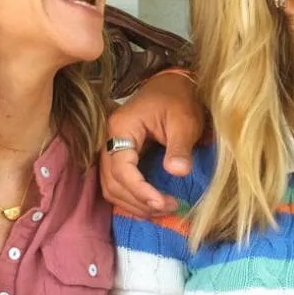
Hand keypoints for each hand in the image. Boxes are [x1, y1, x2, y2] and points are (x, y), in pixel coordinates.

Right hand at [101, 70, 207, 216]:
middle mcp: (109, 139)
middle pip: (112, 182)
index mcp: (121, 127)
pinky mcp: (119, 155)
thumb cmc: (179, 100)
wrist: (172, 85)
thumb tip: (178, 172)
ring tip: (162, 208)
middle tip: (169, 207)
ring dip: (133, 204)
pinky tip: (152, 203)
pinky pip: (116, 183)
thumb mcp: (184, 121)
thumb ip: (180, 148)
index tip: (163, 202)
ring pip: (110, 186)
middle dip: (138, 201)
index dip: (140, 190)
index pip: (121, 169)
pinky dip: (131, 197)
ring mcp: (110, 148)